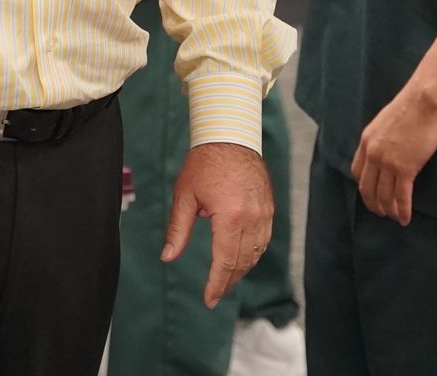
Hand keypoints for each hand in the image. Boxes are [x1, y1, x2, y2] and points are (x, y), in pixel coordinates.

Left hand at [162, 141, 274, 307]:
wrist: (231, 136)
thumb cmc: (204, 162)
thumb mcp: (185, 195)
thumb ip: (177, 229)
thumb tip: (167, 257)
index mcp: (230, 216)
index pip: (225, 261)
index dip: (217, 284)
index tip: (209, 300)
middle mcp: (252, 218)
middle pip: (242, 261)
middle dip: (228, 281)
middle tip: (215, 294)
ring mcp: (265, 213)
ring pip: (256, 253)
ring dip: (241, 269)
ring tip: (225, 280)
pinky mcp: (270, 208)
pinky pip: (263, 239)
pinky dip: (252, 253)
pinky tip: (240, 259)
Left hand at [351, 84, 436, 224]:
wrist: (422, 101)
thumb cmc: (409, 109)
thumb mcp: (383, 123)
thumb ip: (379, 139)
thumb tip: (384, 150)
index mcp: (365, 142)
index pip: (357, 172)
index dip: (364, 186)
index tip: (370, 194)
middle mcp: (373, 154)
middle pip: (367, 187)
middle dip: (373, 203)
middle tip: (380, 213)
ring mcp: (388, 162)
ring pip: (384, 195)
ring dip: (388, 210)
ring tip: (394, 218)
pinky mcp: (406, 168)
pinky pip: (402, 196)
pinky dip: (403, 210)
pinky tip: (405, 219)